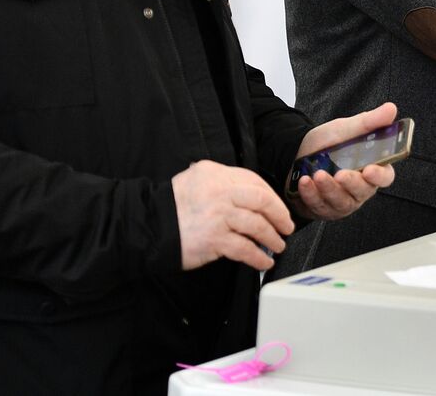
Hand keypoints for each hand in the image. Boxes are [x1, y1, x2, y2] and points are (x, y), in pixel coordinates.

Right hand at [172, 160, 293, 271]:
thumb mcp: (196, 179)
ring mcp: (218, 216)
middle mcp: (219, 191)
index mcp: (216, 174)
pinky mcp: (214, 239)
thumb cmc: (173, 206)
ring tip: (277, 245)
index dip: (272, 197)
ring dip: (272, 238)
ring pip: (257, 225)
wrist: (149, 225)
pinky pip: (245, 249)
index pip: (254, 181)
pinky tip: (263, 261)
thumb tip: (248, 192)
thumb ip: (221, 181)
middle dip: (280, 215)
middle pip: (262, 200)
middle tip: (286, 226)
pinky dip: (258, 257)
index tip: (278, 208)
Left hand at [291, 102, 398, 220]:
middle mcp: (360, 189)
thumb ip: (370, 122)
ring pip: (341, 201)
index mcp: (372, 168)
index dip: (379, 175)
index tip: (369, 169)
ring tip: (317, 174)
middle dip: (351, 183)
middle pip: (363, 192)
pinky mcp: (324, 209)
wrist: (296, 153)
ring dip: (328, 189)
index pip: (385, 177)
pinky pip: (320, 206)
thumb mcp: (347, 128)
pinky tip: (305, 182)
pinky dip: (311, 194)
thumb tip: (391, 108)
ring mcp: (343, 201)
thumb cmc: (328, 144)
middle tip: (340, 174)